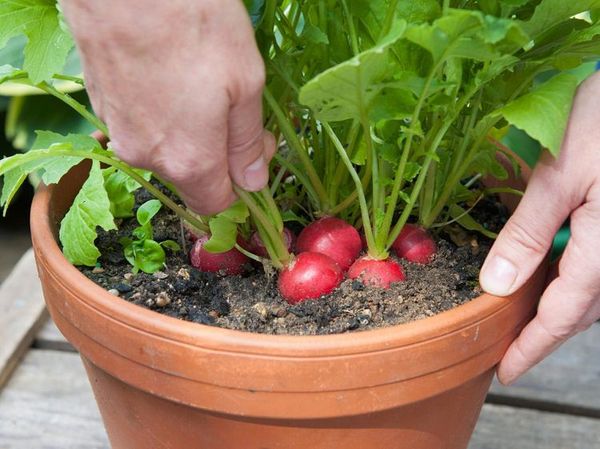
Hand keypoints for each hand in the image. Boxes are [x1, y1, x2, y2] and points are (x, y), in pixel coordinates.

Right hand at [60, 0, 275, 214]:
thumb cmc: (193, 23)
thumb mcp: (245, 83)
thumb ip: (248, 142)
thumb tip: (253, 183)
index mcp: (189, 160)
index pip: (216, 204)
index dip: (242, 184)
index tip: (257, 148)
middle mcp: (147, 157)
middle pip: (191, 176)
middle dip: (218, 154)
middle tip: (237, 108)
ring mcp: (119, 131)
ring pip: (166, 148)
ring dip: (190, 131)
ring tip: (202, 83)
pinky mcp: (101, 104)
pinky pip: (142, 124)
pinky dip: (162, 112)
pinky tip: (172, 74)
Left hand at [480, 72, 599, 384]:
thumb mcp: (560, 174)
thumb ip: (529, 232)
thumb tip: (496, 285)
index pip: (564, 314)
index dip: (532, 346)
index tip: (506, 371)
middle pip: (582, 309)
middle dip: (544, 332)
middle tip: (509, 347)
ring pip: (593, 290)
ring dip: (559, 306)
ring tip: (522, 315)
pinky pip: (598, 263)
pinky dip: (572, 277)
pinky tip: (549, 269)